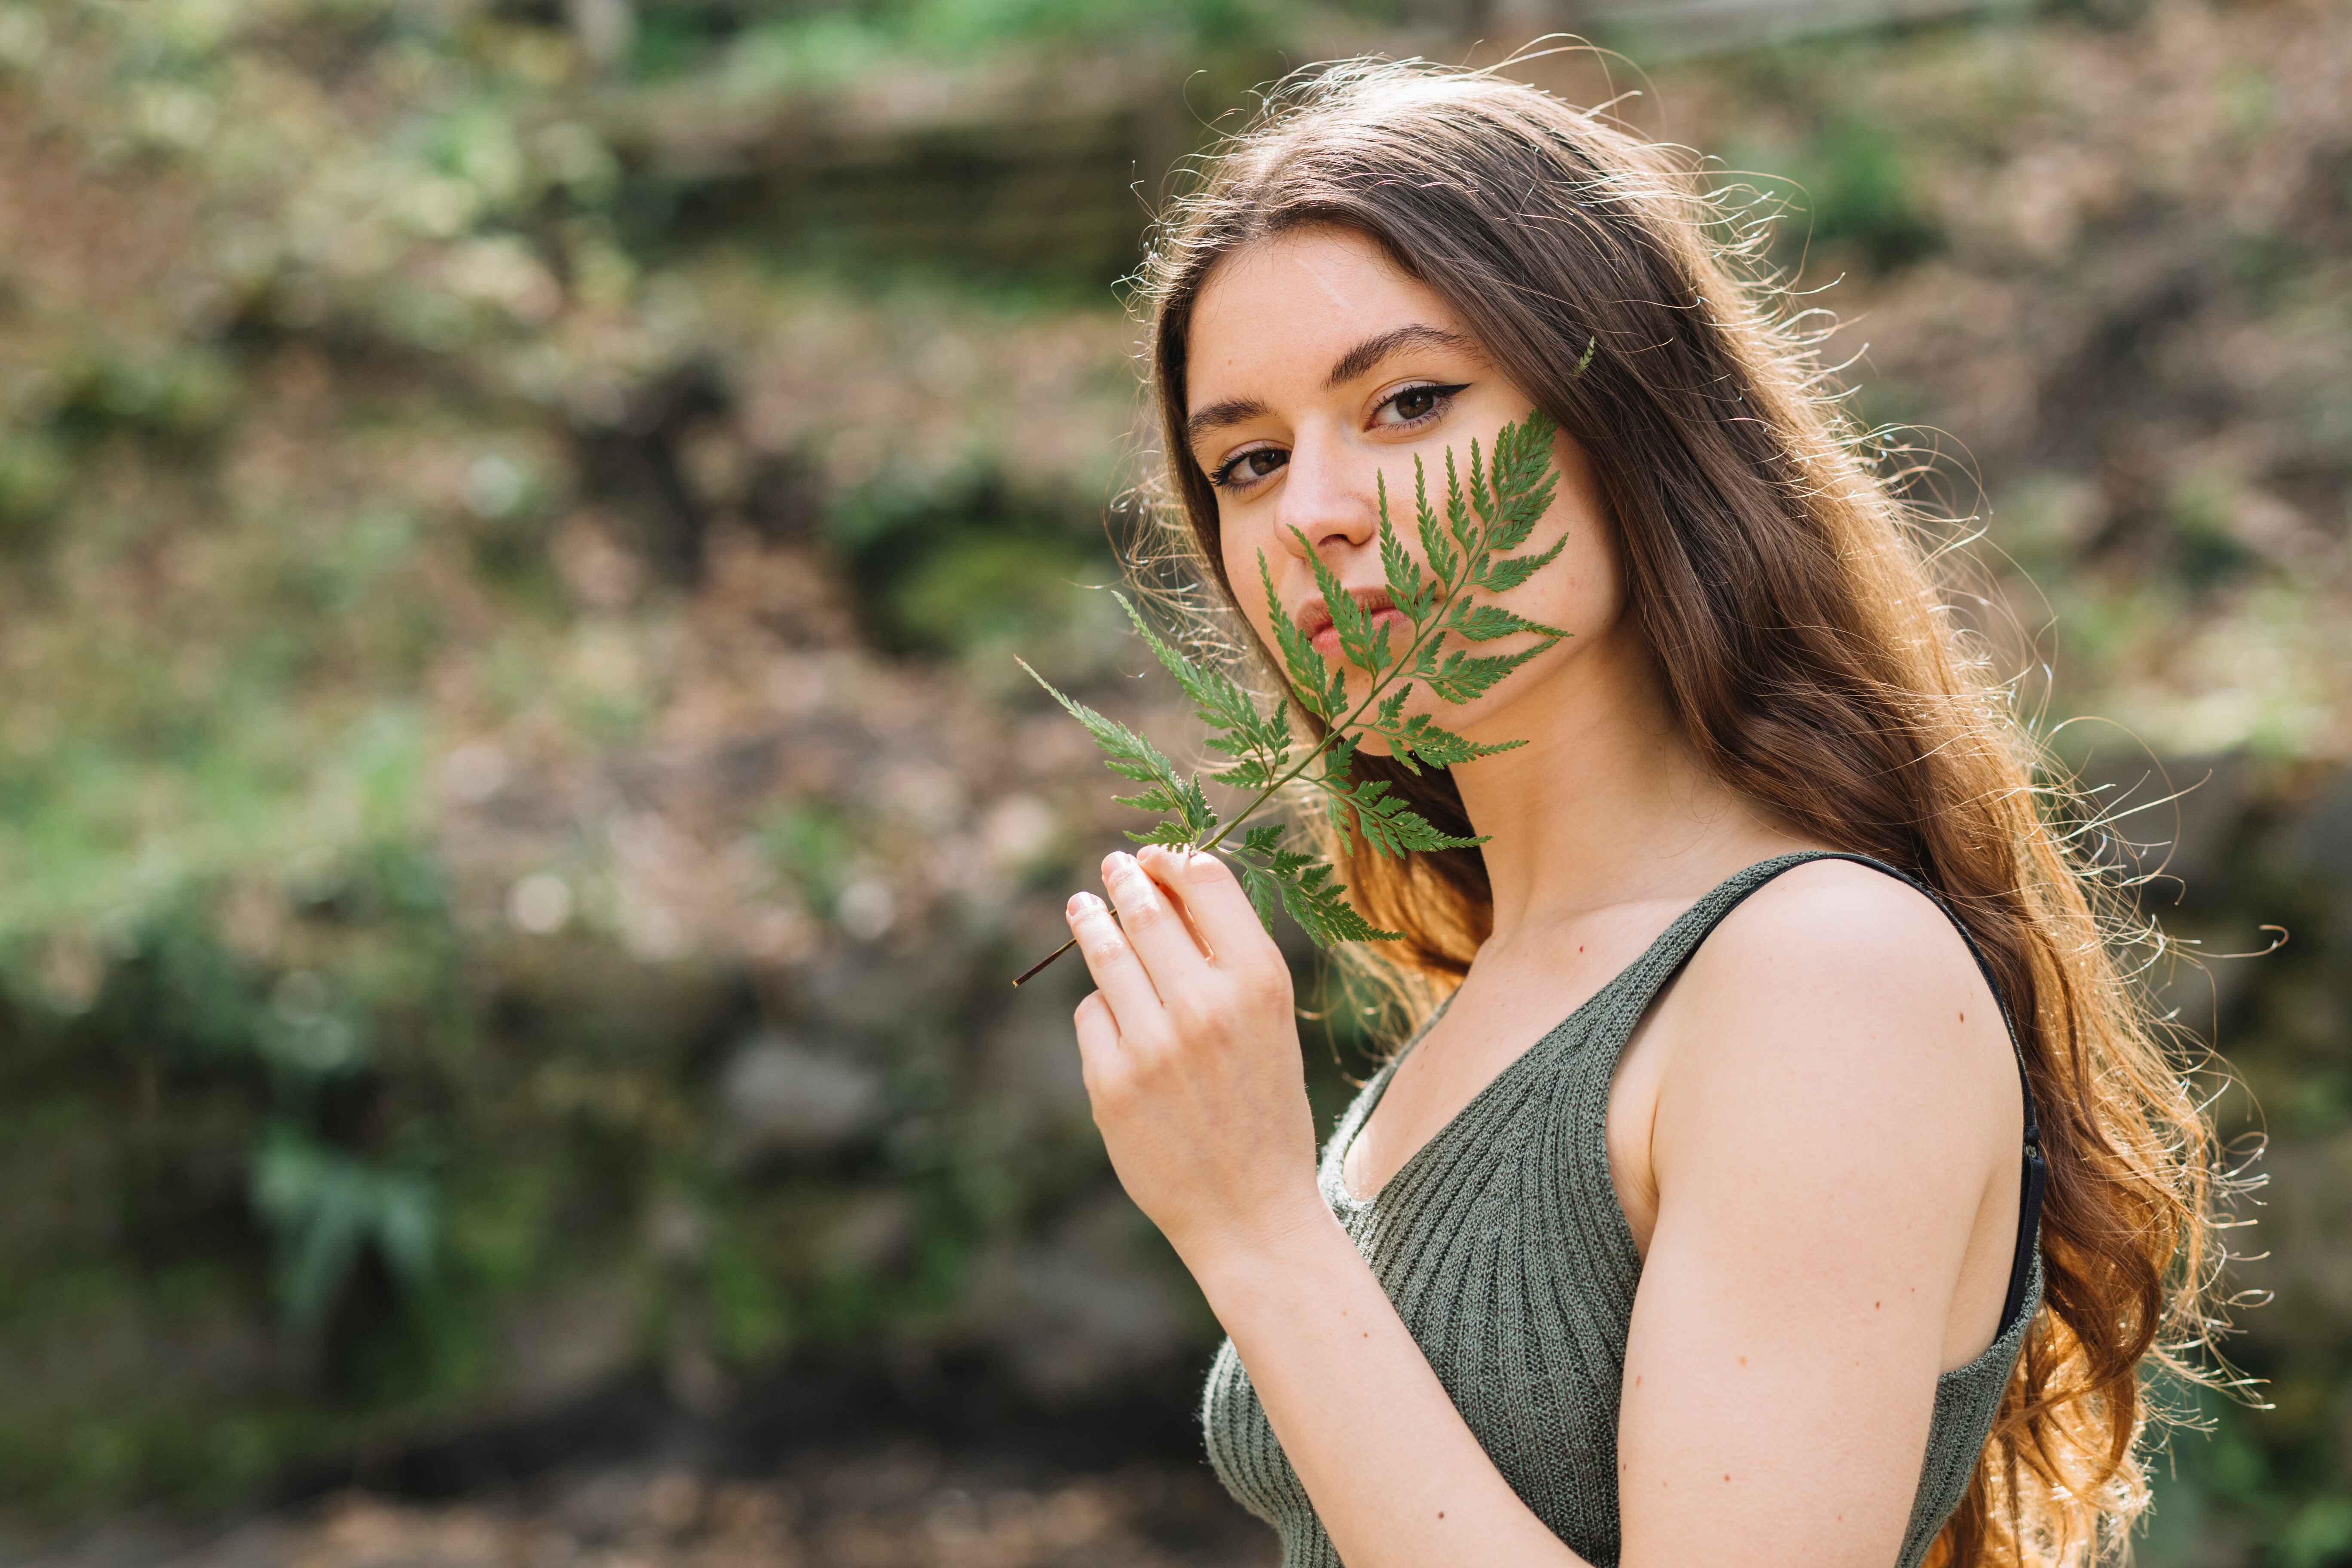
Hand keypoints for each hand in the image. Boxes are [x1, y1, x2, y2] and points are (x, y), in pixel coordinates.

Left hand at [1066, 844, 1325, 1265]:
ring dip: (1091, 920)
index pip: (1206, 881)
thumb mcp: (1268, 1024)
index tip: (1157, 854)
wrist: (1250, 1210)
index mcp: (1260, 983)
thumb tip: (1173, 887)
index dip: (1175, 858)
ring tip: (1082, 904)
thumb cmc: (1264, 1109)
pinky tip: (1117, 1022)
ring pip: (1106, 954)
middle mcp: (1206, 1005)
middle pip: (1147, 909)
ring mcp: (1153, 1045)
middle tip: (1113, 865)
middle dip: (1125, 879)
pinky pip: (1091, 1017)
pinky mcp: (1111, 1083)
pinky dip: (1101, 1012)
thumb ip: (1228, 960)